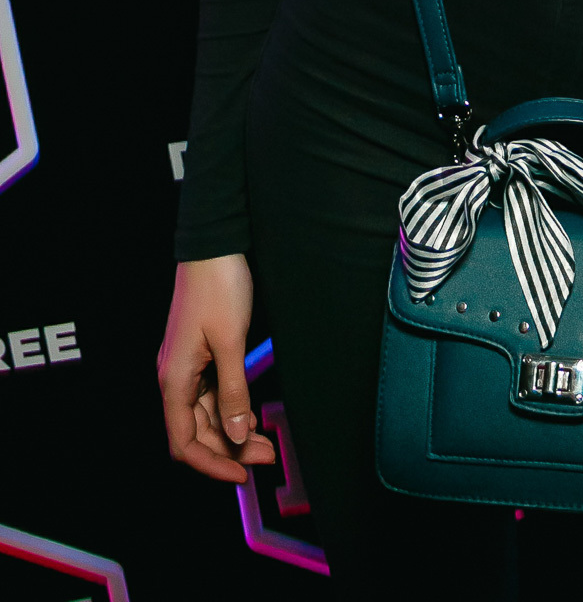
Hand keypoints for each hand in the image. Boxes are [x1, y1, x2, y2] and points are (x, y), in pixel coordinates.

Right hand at [157, 256, 275, 483]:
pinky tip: (251, 414)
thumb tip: (235, 434)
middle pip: (196, 432)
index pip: (184, 443)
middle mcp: (175, 377)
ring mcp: (187, 366)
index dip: (212, 464)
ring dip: (232, 431)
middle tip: (266, 457)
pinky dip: (230, 409)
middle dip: (229, 450)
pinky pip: (211, 394)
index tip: (242, 476)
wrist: (214, 246)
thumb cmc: (218, 288)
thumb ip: (233, 390)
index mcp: (174, 379)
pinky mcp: (200, 355)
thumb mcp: (231, 342)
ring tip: (265, 441)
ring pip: (206, 415)